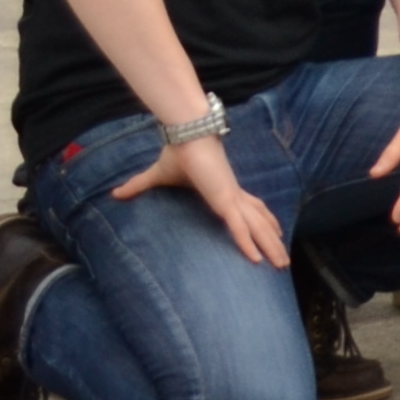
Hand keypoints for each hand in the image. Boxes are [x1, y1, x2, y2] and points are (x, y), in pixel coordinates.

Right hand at [113, 126, 285, 267]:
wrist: (187, 134)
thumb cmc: (177, 152)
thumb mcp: (157, 176)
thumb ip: (139, 186)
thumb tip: (116, 193)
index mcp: (225, 188)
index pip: (250, 207)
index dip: (263, 220)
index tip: (274, 233)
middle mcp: (234, 194)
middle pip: (260, 221)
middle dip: (273, 241)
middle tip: (284, 261)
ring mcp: (232, 197)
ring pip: (257, 227)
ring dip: (270, 246)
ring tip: (282, 265)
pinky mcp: (225, 199)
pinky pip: (239, 227)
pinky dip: (248, 242)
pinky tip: (258, 259)